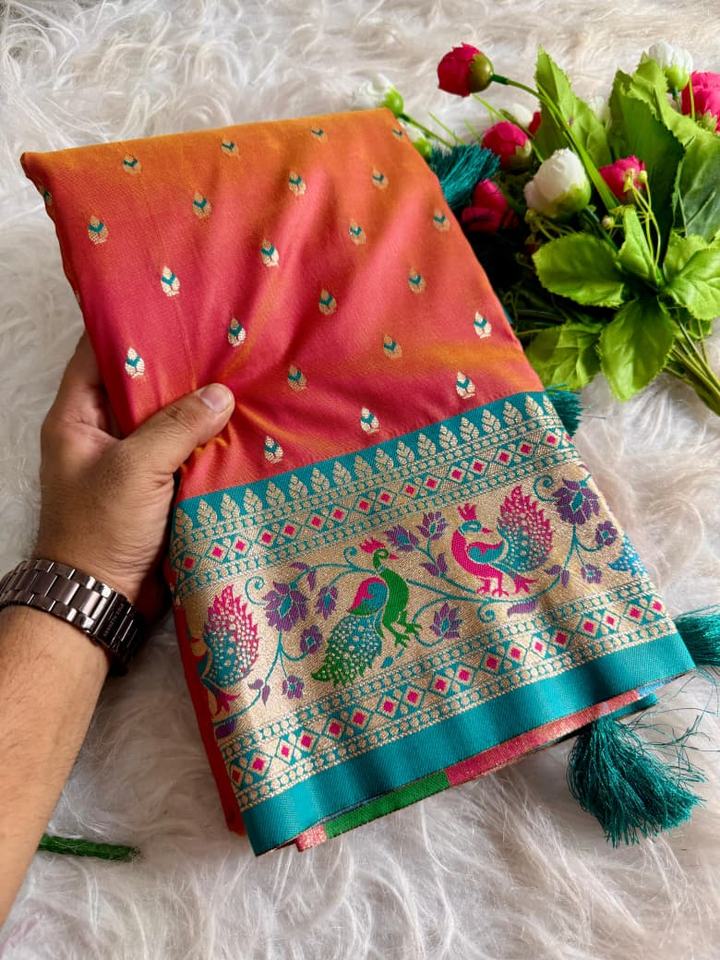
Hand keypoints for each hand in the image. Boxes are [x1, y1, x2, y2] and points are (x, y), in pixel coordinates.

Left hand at [35, 335, 233, 616]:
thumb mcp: (135, 469)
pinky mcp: (155, 485)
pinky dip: (205, 438)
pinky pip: (182, 451)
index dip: (129, 326)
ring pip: (165, 418)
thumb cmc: (101, 529)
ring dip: (196, 403)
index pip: (98, 353)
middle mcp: (101, 432)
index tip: (169, 303)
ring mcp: (129, 459)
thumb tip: (222, 394)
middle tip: (218, 336)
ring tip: (237, 371)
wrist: (102, 599)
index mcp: (77, 417)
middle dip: (175, 364)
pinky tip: (238, 422)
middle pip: (139, 383)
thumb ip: (176, 427)